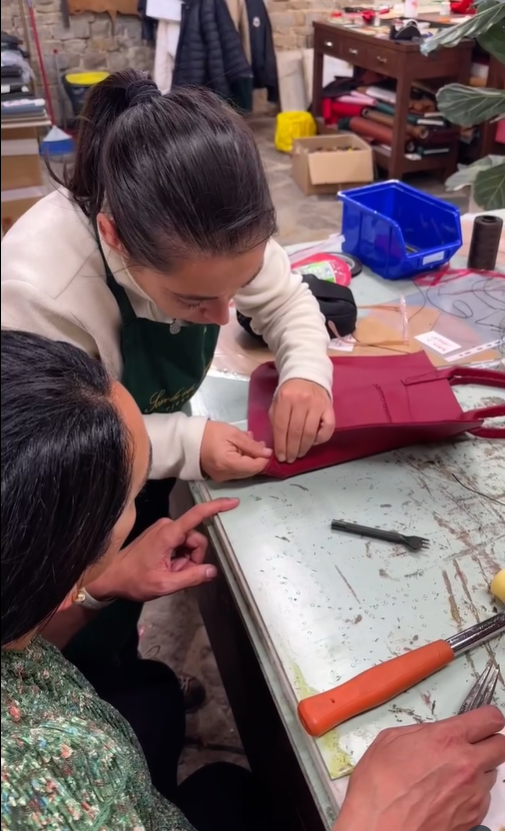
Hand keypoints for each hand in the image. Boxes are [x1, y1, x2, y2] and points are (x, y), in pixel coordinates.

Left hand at [88, 498, 238, 601]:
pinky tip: (166, 568)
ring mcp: (163, 529)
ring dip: (185, 561)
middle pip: (197, 539)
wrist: (109, 577)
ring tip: (169, 573)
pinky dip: (178, 558)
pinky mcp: (161, 534)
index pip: (197, 515)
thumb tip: (213, 571)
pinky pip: (180, 544)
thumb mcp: (165, 584)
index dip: (217, 507)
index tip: (233, 502)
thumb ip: (191, 577)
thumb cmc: (134, 580)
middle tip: (177, 575)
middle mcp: (167, 525)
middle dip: (193, 559)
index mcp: (168, 533)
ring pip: (189, 544)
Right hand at [200, 421, 271, 481]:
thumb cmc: (210, 433)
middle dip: (257, 458)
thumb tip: (267, 453)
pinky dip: (241, 462)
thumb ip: (251, 445)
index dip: (264, 458)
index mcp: (229, 464)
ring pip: (245, 473)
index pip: (255, 467)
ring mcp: (222, 478)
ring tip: (247, 443)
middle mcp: (227, 475)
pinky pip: (237, 472)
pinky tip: (239, 450)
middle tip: (257, 443)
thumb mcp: (233, 434)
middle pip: (251, 471)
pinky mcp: (220, 477)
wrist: (188, 439)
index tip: (265, 447)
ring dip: (250, 460)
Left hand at [269, 379, 333, 462]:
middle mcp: (301, 401)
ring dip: (304, 447)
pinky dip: (321, 439)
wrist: (307, 376)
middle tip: (290, 459)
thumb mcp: (277, 402)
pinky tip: (314, 443)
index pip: (281, 426)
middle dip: (292, 449)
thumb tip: (278, 445)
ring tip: (299, 454)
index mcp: (285, 398)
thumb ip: (276, 420)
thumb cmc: (290, 393)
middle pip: (296, 431)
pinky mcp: (329, 407)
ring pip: (310, 432)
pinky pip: (327, 428)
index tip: (281, 457)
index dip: (281, 445)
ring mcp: (317, 404)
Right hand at [334, 707, 504, 830]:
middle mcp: (466, 765)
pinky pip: (483, 798)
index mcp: (446, 739)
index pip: (489, 719)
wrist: (378, 828)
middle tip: (472, 746)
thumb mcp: (390, 740)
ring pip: (492, 773)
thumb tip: (433, 733)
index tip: (482, 721)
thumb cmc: (378, 788)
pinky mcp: (474, 818)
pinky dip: (470, 795)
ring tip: (451, 775)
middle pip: (501, 746)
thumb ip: (421, 731)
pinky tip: (447, 796)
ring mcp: (473, 794)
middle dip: (489, 743)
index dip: (487, 718)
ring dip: (477, 770)